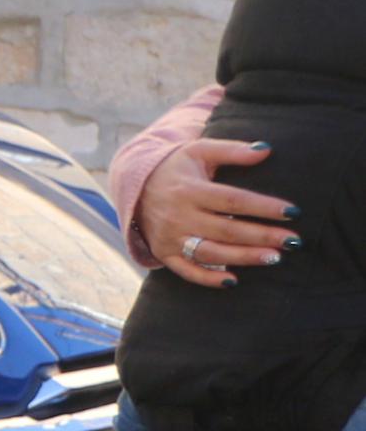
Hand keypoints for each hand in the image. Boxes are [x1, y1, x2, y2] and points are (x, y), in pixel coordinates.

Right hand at [137, 137, 295, 285]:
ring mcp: (170, 238)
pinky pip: (187, 271)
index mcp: (189, 190)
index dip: (263, 207)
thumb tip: (266, 150)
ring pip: (211, 253)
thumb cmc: (177, 169)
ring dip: (244, 257)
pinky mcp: (165, 253)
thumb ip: (231, 151)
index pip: (232, 201)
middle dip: (262, 236)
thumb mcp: (198, 151)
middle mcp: (178, 216)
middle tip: (293, 241)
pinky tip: (233, 280)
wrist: (136, 188)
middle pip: (227, 230)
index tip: (293, 212)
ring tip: (275, 257)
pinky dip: (208, 279)